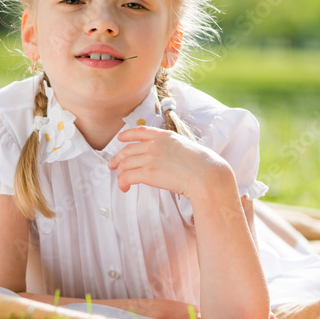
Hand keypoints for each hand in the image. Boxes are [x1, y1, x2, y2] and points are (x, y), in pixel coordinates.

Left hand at [107, 126, 228, 196]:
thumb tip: (166, 158)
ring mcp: (150, 158)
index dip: (127, 134)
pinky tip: (124, 188)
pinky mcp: (148, 173)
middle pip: (128, 150)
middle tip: (112, 165)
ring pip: (125, 164)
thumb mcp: (186, 148)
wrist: (207, 175)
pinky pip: (127, 176)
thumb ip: (172, 149)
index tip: (120, 139)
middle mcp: (154, 144)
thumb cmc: (203, 166)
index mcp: (164, 136)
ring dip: (120, 173)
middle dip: (117, 158)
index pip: (140, 131)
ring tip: (121, 182)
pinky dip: (123, 182)